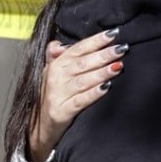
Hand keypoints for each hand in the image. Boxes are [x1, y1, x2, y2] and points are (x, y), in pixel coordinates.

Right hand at [27, 28, 126, 161]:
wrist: (39, 127)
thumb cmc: (52, 97)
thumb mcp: (50, 74)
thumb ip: (56, 57)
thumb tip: (59, 44)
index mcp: (56, 65)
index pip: (78, 49)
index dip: (96, 40)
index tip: (114, 33)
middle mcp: (55, 77)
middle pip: (83, 63)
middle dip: (103, 55)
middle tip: (121, 49)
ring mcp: (58, 95)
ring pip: (83, 80)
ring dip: (101, 72)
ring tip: (118, 66)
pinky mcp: (62, 112)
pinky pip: (81, 101)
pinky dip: (94, 94)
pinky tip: (107, 87)